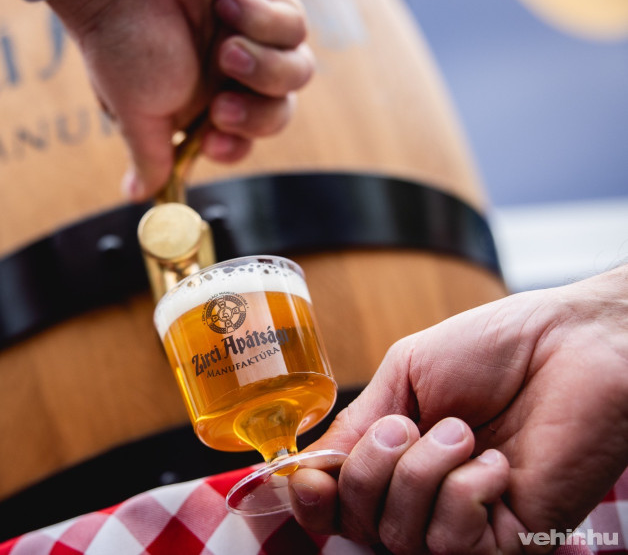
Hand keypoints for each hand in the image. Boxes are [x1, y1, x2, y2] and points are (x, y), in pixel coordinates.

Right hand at [46, 0, 313, 199]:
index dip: (236, 146)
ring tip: (227, 48)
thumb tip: (139, 197)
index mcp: (198, 104)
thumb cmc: (120, 41)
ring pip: (296, 74)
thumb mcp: (133, 113)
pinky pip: (294, 26)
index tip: (212, 139)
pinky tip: (227, 2)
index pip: (240, 141)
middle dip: (255, 116)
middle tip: (223, 104)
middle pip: (276, 114)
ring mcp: (251, 35)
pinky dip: (263, 19)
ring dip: (263, 67)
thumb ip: (149, 158)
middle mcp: (228, 74)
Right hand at [290, 265, 627, 552]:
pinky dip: (465, 492)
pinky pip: (453, 544)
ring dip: (423, 471)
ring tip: (465, 432)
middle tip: (410, 423)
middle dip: (372, 467)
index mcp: (395, 459)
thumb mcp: (404, 374)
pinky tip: (495, 462)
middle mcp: (425, 498)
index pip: (337, 505)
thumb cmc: (493, 348)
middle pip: (358, 523)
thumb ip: (357, 423)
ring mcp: (467, 522)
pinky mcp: (512, 541)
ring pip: (402, 536)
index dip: (312, 501)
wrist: (570, 343)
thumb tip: (308, 468)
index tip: (311, 478)